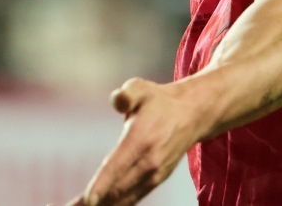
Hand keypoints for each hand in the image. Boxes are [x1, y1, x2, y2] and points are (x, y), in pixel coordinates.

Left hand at [64, 77, 203, 205]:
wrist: (193, 115)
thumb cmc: (160, 101)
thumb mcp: (143, 88)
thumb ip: (127, 93)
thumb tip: (117, 99)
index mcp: (142, 139)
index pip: (119, 165)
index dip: (103, 183)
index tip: (88, 199)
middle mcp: (149, 162)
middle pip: (117, 189)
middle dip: (91, 202)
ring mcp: (154, 175)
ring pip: (123, 199)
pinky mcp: (155, 181)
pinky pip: (131, 199)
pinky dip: (113, 205)